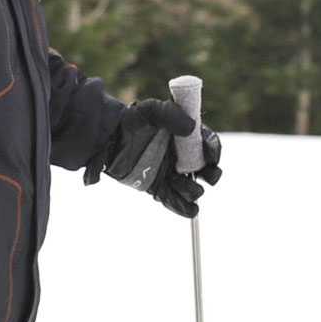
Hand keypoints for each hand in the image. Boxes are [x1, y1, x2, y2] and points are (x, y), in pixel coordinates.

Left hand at [92, 100, 221, 217]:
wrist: (107, 139)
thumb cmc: (130, 121)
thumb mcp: (150, 110)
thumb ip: (170, 114)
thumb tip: (191, 128)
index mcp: (184, 136)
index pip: (206, 143)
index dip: (213, 150)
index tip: (211, 156)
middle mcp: (180, 156)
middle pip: (205, 168)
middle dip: (211, 174)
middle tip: (208, 176)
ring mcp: (169, 173)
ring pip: (191, 187)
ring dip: (194, 191)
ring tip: (187, 188)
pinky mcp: (157, 187)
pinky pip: (173, 200)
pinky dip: (184, 208)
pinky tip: (190, 210)